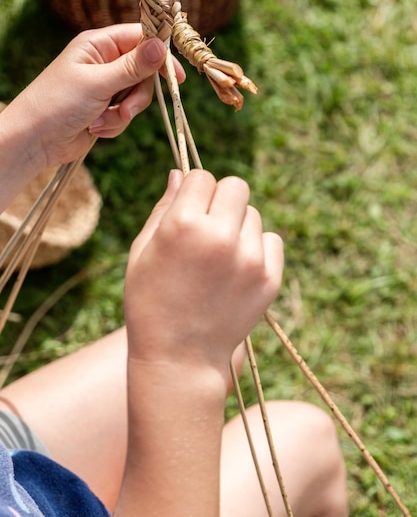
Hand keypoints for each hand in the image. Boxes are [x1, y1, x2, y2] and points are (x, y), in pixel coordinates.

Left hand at [9, 23, 184, 167]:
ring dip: (123, 114)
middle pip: (144, 71)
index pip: (140, 38)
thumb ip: (132, 66)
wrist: (35, 141)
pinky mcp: (105, 109)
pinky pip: (126, 114)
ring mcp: (105, 86)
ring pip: (137, 96)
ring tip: (101, 122)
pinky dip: (114, 125)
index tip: (177, 76)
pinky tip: (95, 129)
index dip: (160, 54)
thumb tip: (162, 46)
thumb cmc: (57, 104)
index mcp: (99, 45)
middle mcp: (104, 62)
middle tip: (127, 110)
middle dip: (137, 95)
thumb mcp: (98, 83)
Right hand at [124, 169, 282, 380]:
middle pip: (235, 186)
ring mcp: (250, 258)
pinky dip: (257, 249)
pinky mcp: (269, 278)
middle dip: (220, 200)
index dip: (193, 192)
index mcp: (183, 225)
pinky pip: (271, 241)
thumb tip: (178, 172)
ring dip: (237, 226)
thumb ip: (163, 207)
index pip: (202, 176)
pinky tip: (236, 271)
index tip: (189, 210)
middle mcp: (220, 236)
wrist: (179, 358)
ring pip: (252, 215)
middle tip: (208, 227)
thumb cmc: (150, 301)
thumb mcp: (142, 251)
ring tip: (219, 258)